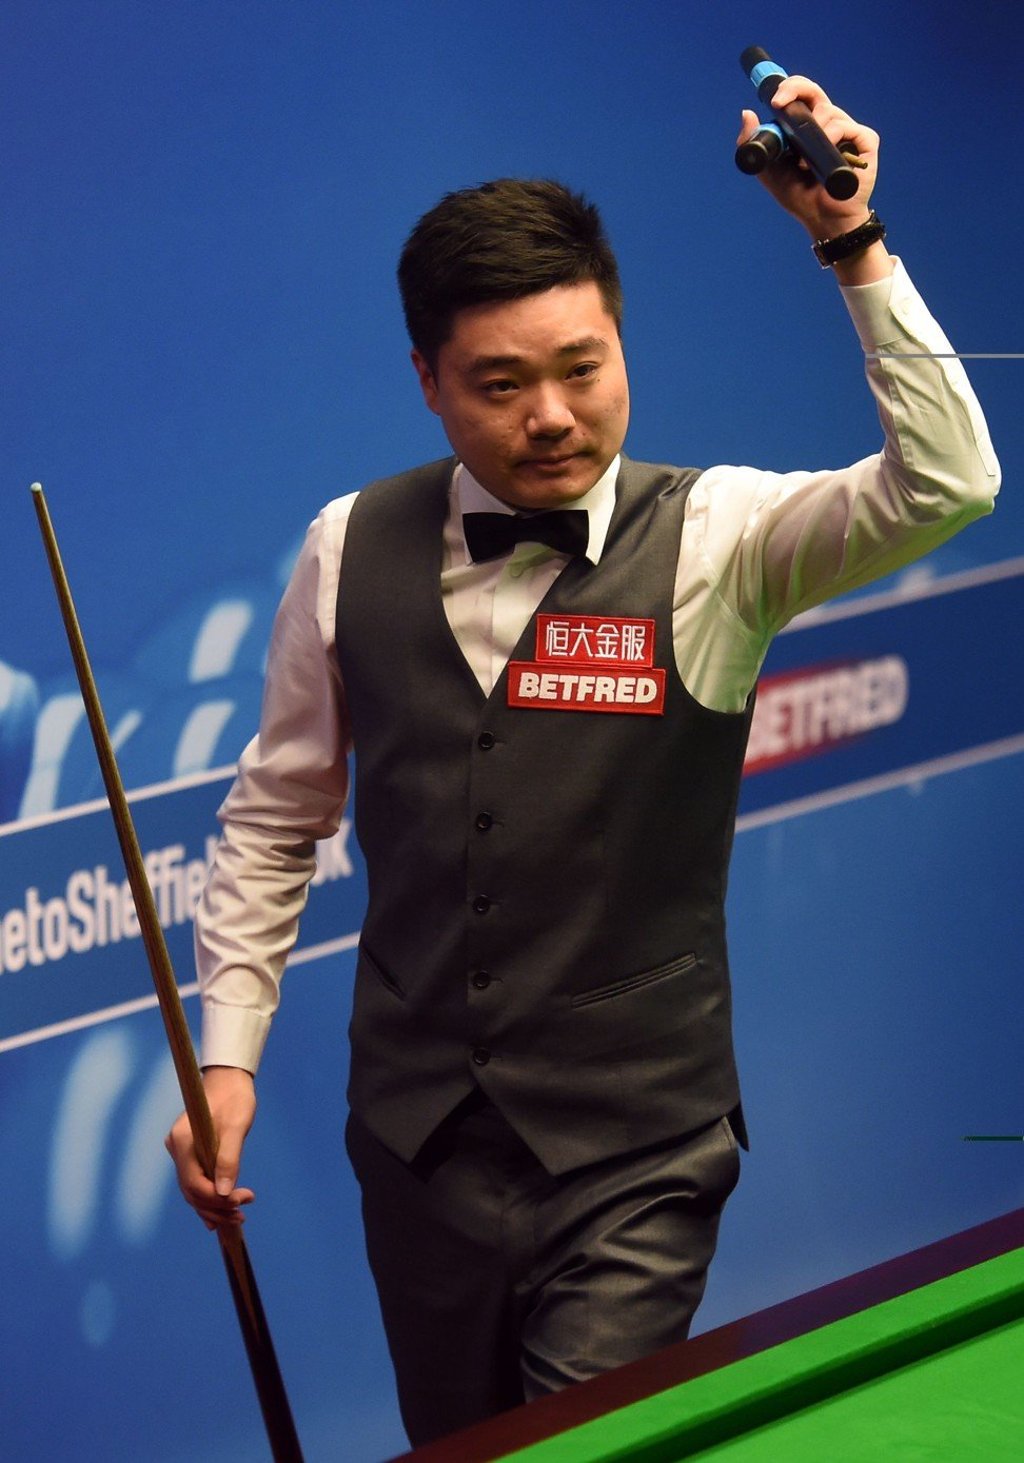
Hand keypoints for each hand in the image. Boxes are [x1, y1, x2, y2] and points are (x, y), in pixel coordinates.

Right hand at [165, 1066, 256, 1230]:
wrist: (228, 1079)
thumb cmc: (235, 1097)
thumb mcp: (236, 1125)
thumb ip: (229, 1158)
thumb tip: (224, 1192)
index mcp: (183, 1140)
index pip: (194, 1183)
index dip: (216, 1199)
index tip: (242, 1201)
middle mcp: (177, 1148)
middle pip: (192, 1190)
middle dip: (216, 1206)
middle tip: (242, 1213)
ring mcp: (181, 1151)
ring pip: (192, 1189)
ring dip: (213, 1205)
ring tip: (237, 1215)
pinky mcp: (189, 1153)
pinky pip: (195, 1180)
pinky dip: (207, 1197)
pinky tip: (221, 1213)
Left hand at [737, 74, 879, 241]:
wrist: (822, 220)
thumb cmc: (800, 197)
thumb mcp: (769, 171)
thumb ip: (754, 144)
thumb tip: (747, 113)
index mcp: (808, 127)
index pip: (800, 96)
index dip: (788, 89)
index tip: (773, 100)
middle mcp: (829, 123)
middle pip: (814, 91)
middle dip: (795, 89)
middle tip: (779, 103)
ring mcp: (848, 131)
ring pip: (828, 111)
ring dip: (811, 133)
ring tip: (802, 165)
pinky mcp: (865, 140)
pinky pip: (845, 126)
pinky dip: (831, 138)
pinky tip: (821, 160)